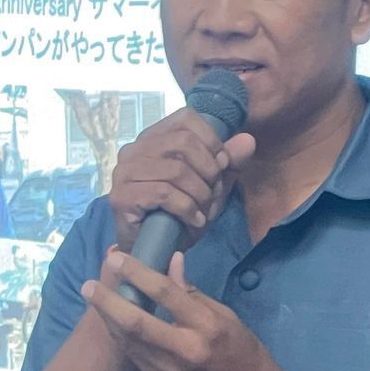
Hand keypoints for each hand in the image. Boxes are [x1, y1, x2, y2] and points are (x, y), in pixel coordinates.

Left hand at [80, 248, 303, 370]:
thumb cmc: (247, 357)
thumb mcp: (229, 319)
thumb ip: (194, 294)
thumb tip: (171, 262)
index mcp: (207, 327)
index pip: (166, 293)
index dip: (137, 273)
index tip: (116, 258)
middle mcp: (185, 350)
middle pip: (135, 322)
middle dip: (107, 302)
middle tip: (87, 286)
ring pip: (129, 343)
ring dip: (109, 321)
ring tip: (95, 301)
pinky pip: (137, 360)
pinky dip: (124, 341)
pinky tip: (114, 327)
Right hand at [107, 108, 257, 252]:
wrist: (155, 251)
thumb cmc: (180, 216)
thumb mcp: (211, 188)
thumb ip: (228, 163)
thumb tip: (248, 140)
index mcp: (153, 139)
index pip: (186, 119)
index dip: (211, 141)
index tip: (221, 166)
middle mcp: (134, 150)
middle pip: (183, 142)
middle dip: (209, 171)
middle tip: (213, 194)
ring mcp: (124, 172)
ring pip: (176, 170)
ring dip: (200, 194)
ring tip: (203, 211)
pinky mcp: (121, 197)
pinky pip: (164, 193)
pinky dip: (187, 208)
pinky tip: (194, 220)